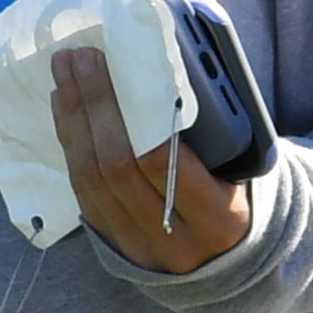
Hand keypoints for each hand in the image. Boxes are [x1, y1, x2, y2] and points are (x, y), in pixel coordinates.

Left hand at [54, 37, 252, 279]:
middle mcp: (173, 240)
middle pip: (116, 166)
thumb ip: (219, 123)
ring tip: (64, 73)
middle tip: (79, 57)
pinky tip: (65, 110)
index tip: (118, 66)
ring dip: (73, 120)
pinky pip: (80, 190)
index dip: (133, 114)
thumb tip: (177, 54)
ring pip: (90, 179)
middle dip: (93, 105)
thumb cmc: (244, 190)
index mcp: (219, 219)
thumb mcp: (248, 165)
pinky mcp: (111, 244)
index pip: (163, 163)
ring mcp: (137, 247)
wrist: (232, 258)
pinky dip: (70, 144)